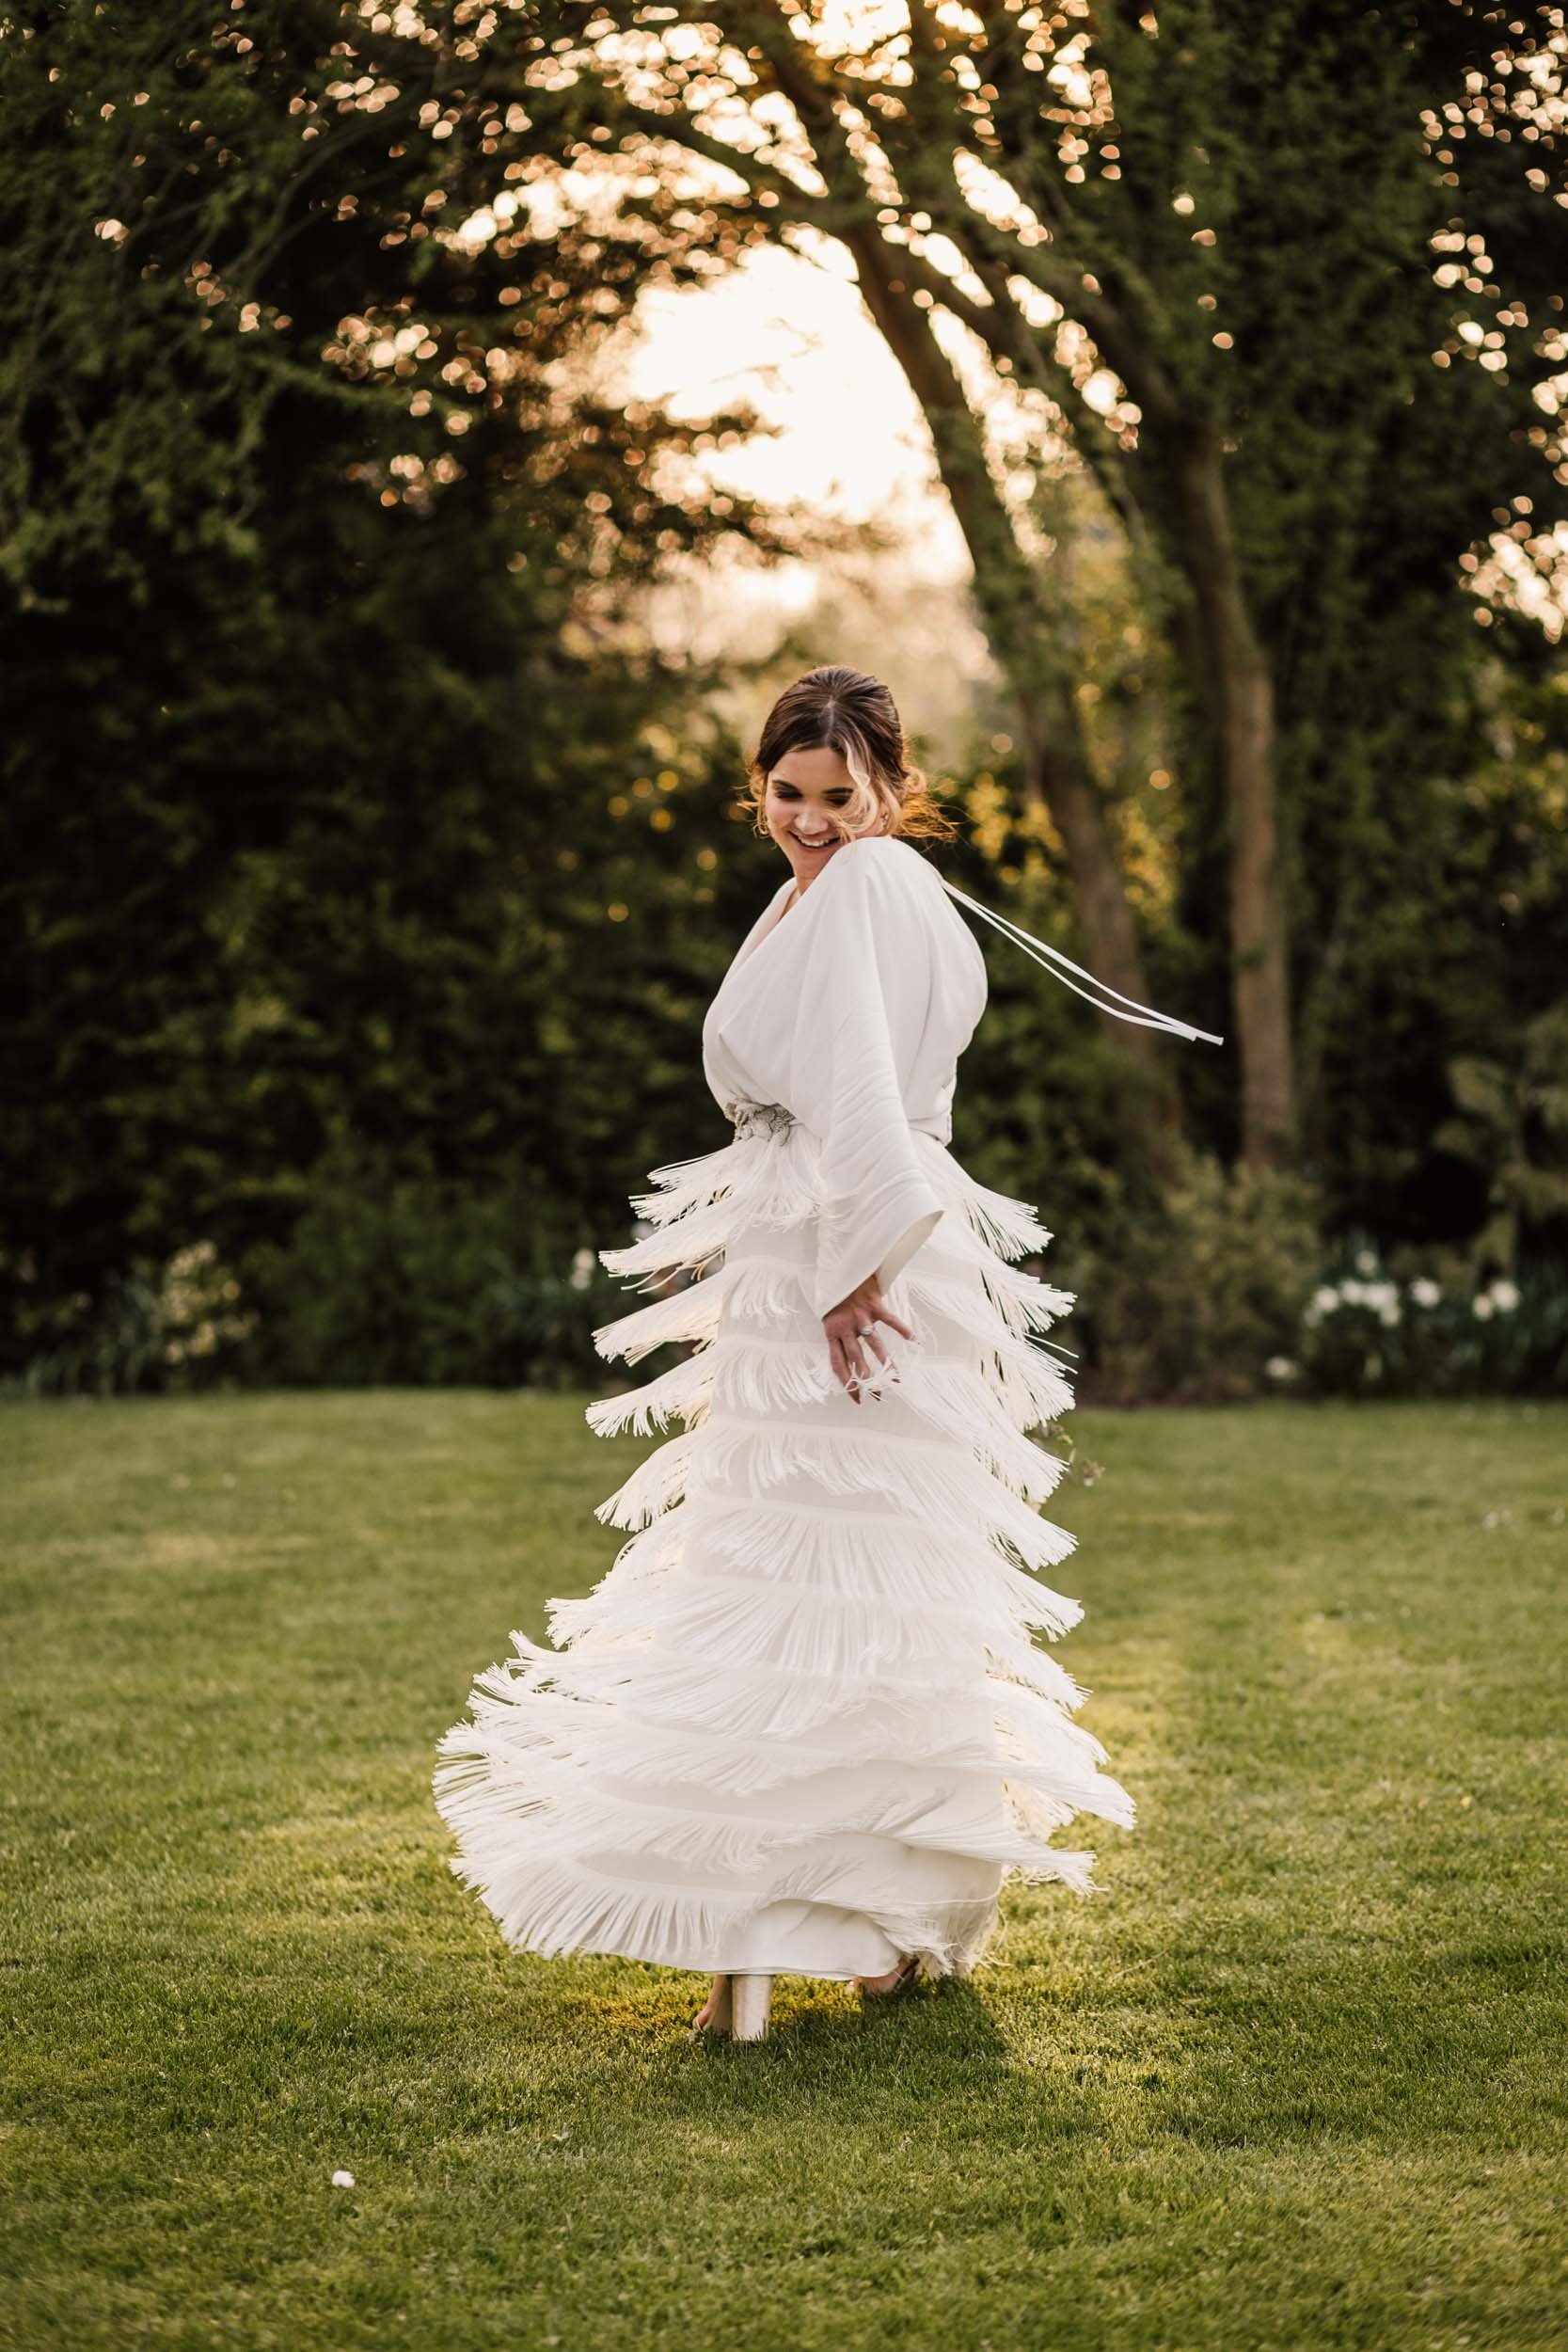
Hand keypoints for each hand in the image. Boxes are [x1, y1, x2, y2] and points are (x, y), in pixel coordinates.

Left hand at [822, 1277, 914, 1406]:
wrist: (839, 1265)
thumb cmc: (835, 1292)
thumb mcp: (829, 1314)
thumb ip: (838, 1332)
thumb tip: (848, 1353)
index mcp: (832, 1332)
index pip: (838, 1364)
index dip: (847, 1384)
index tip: (857, 1399)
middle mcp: (845, 1327)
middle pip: (857, 1361)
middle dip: (868, 1381)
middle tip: (878, 1396)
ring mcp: (859, 1316)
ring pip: (874, 1345)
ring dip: (886, 1363)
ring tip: (895, 1378)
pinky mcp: (873, 1304)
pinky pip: (890, 1320)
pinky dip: (902, 1329)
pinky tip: (913, 1340)